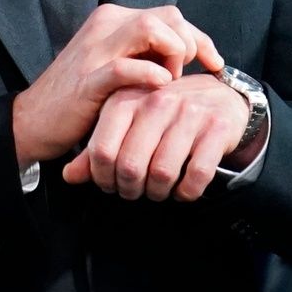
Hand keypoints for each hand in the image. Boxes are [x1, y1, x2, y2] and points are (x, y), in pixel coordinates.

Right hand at [12, 5, 225, 166]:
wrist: (33, 121)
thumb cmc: (84, 99)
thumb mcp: (120, 66)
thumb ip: (148, 54)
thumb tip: (189, 52)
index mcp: (115, 20)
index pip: (171, 15)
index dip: (200, 38)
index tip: (215, 63)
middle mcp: (106, 26)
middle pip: (168, 16)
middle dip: (188, 45)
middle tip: (183, 77)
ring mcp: (95, 51)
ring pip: (149, 28)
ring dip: (172, 54)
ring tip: (170, 81)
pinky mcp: (87, 80)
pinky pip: (123, 67)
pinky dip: (148, 74)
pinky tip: (160, 86)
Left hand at [61, 72, 250, 201]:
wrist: (223, 98)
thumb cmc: (167, 115)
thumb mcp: (129, 123)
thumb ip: (100, 148)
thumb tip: (69, 175)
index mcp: (129, 98)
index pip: (102, 150)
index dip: (102, 178)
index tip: (111, 184)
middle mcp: (158, 101)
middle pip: (130, 166)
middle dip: (130, 189)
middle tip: (136, 191)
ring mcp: (190, 114)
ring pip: (162, 173)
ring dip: (158, 192)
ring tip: (159, 190)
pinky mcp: (217, 129)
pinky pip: (196, 174)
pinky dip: (187, 191)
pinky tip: (184, 189)